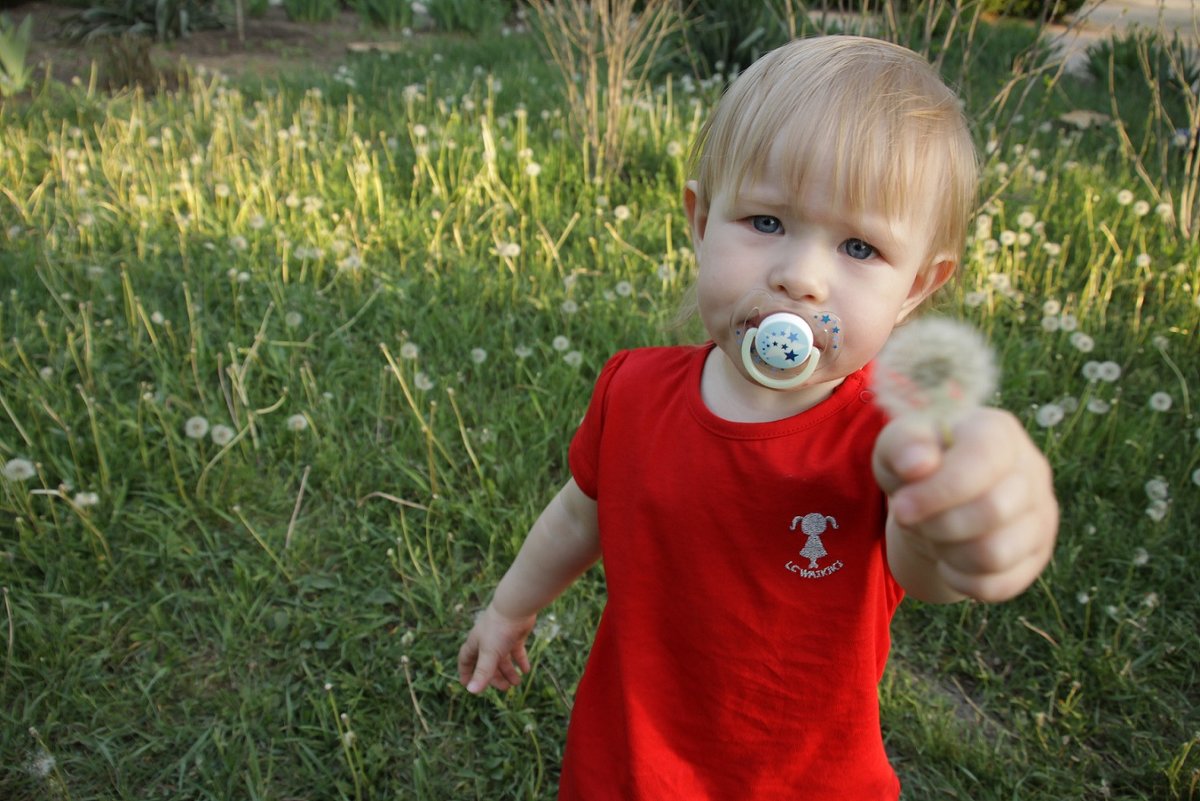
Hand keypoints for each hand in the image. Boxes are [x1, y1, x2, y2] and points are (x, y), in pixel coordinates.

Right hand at [457, 604, 537, 693]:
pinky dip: (520, 661)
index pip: (466, 660)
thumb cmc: (498, 630)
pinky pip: (516, 651)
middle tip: (505, 688)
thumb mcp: (489, 654)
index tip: (467, 685)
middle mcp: (487, 641)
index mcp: (476, 644)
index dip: (466, 673)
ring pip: (503, 659)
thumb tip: (471, 691)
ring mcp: (501, 638)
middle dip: (495, 677)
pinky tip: (526, 670)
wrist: (517, 608)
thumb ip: (482, 673)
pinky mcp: (515, 635)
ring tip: (517, 683)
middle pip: (488, 664)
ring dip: (509, 671)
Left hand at [873, 407, 1058, 602]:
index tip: (900, 507)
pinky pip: (999, 585)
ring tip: (935, 536)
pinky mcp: (1037, 555)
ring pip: (997, 554)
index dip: (939, 491)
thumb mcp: (897, 446)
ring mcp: (1041, 515)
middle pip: (993, 511)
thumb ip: (902, 446)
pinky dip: (961, 579)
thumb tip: (917, 464)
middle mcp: (1032, 470)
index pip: (983, 460)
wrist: (936, 502)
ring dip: (949, 553)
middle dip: (937, 524)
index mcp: (998, 431)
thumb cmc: (917, 466)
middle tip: (914, 519)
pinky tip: (949, 560)